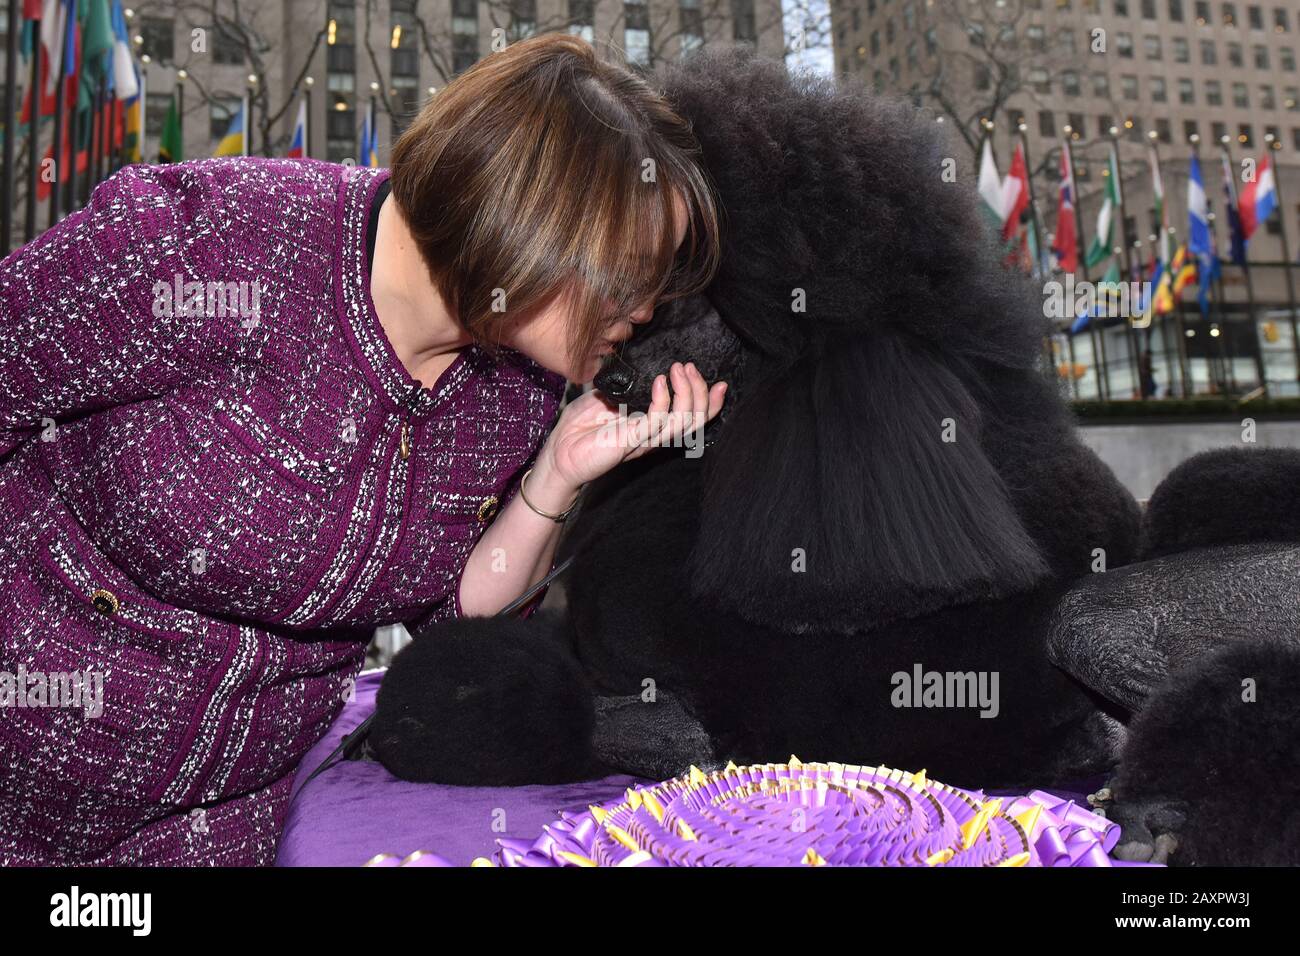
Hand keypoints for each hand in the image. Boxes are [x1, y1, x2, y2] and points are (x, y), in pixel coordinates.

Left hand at [531, 362, 726, 505]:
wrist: (558, 454)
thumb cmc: (579, 428)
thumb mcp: (606, 398)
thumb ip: (628, 387)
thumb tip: (641, 367)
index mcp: (654, 428)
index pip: (693, 418)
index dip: (711, 402)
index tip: (720, 382)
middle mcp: (655, 436)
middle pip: (696, 420)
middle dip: (701, 390)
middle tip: (688, 367)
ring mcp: (645, 440)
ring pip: (685, 422)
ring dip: (687, 392)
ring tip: (678, 369)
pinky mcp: (631, 442)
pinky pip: (658, 421)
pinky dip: (663, 399)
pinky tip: (658, 381)